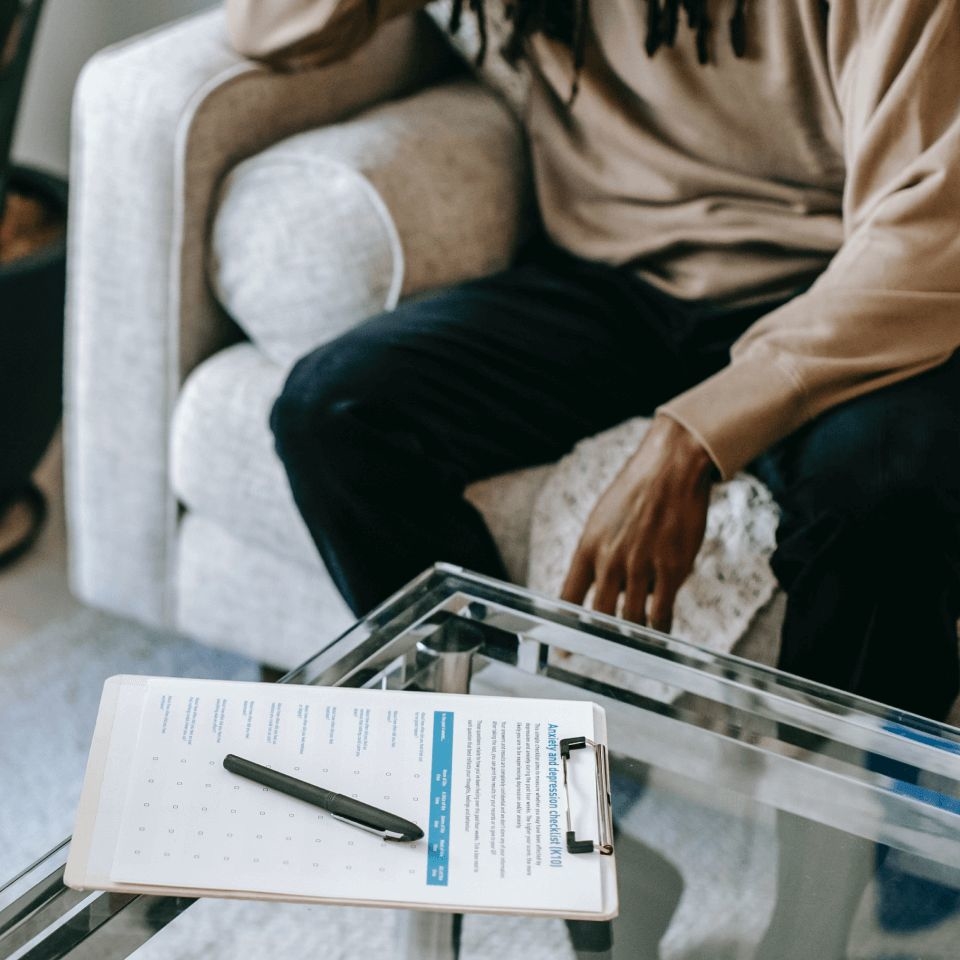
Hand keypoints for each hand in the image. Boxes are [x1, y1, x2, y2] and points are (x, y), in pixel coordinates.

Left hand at [561, 416, 715, 631]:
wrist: (670, 468)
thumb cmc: (635, 491)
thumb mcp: (601, 519)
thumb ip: (596, 554)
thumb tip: (593, 585)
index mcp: (588, 547)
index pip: (569, 597)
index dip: (566, 628)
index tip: (563, 649)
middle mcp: (610, 560)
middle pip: (600, 616)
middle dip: (600, 639)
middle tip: (604, 654)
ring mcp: (641, 567)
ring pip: (631, 619)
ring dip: (633, 636)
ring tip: (634, 647)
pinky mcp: (672, 570)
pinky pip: (662, 612)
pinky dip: (660, 629)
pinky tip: (659, 635)